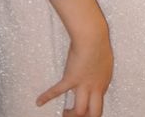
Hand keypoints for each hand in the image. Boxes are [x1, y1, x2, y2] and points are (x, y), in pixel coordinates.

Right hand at [39, 0, 112, 114]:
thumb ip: (100, 70)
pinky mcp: (70, 78)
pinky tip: (39, 102)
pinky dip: (46, 97)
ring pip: (80, 111)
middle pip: (94, 113)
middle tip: (76, 116)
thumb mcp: (105, 59)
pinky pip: (57, 91)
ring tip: (64, 114)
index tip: (86, 108)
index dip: (92, 108)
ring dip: (70, 114)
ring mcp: (83, 85)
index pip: (99, 104)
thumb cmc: (99, 41)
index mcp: (103, 83)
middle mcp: (95, 87)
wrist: (93, 36)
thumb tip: (97, 72)